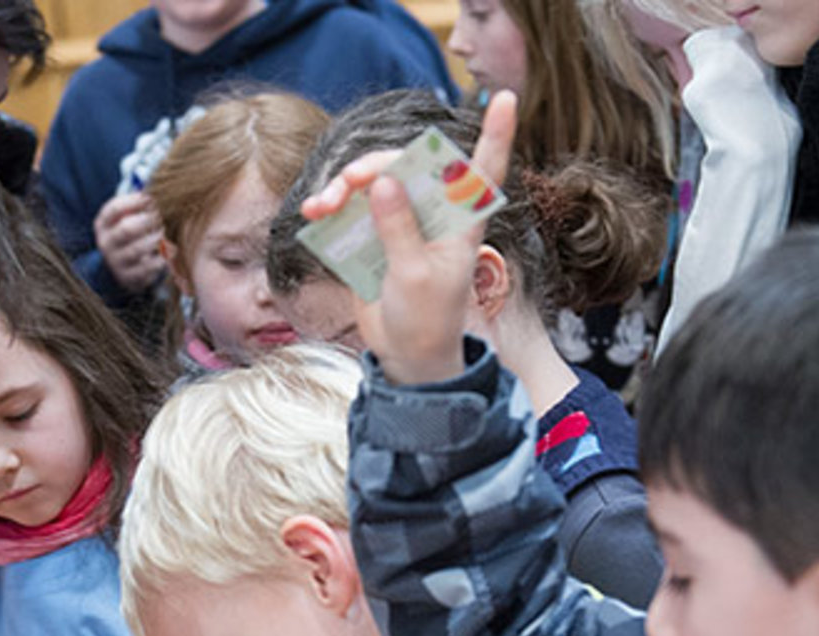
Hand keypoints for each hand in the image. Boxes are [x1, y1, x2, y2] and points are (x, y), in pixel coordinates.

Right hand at [94, 191, 165, 291]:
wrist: (119, 270)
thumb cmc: (128, 235)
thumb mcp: (124, 218)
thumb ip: (136, 204)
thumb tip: (156, 185)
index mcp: (102, 224)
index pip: (114, 208)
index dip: (135, 201)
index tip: (152, 197)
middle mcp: (106, 243)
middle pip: (127, 228)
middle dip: (149, 220)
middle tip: (164, 215)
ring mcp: (116, 262)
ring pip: (138, 249)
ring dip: (157, 239)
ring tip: (168, 232)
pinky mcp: (129, 277)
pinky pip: (148, 267)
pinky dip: (162, 258)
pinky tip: (170, 250)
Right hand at [299, 92, 517, 385]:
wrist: (405, 356)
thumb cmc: (428, 319)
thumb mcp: (417, 275)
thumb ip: (400, 228)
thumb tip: (384, 181)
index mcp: (460, 220)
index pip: (482, 170)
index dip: (495, 134)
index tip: (505, 97)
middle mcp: (431, 212)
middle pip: (405, 164)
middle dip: (373, 165)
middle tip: (346, 183)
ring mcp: (400, 221)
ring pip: (371, 182)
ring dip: (342, 187)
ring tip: (320, 206)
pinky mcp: (372, 236)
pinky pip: (350, 208)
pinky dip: (330, 207)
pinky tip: (313, 214)